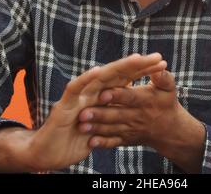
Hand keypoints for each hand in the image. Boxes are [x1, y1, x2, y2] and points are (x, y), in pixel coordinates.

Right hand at [27, 53, 166, 171]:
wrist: (47, 154)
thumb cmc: (76, 139)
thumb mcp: (103, 126)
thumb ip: (115, 114)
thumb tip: (134, 104)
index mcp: (102, 96)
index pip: (126, 80)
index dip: (143, 72)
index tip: (162, 64)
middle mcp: (92, 92)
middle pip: (117, 74)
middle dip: (137, 65)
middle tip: (157, 57)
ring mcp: (79, 97)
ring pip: (100, 77)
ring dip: (118, 68)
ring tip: (136, 59)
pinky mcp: (64, 105)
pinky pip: (75, 89)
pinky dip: (86, 79)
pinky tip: (98, 71)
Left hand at [78, 70, 205, 172]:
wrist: (170, 131)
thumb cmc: (167, 103)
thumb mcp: (169, 89)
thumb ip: (163, 78)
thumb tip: (160, 66)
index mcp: (146, 101)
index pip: (130, 97)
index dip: (117, 96)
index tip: (103, 94)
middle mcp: (137, 116)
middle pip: (117, 115)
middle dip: (100, 114)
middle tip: (83, 113)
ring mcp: (131, 129)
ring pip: (112, 129)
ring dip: (96, 128)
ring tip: (81, 126)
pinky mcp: (126, 139)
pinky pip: (114, 143)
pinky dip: (102, 143)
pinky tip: (90, 142)